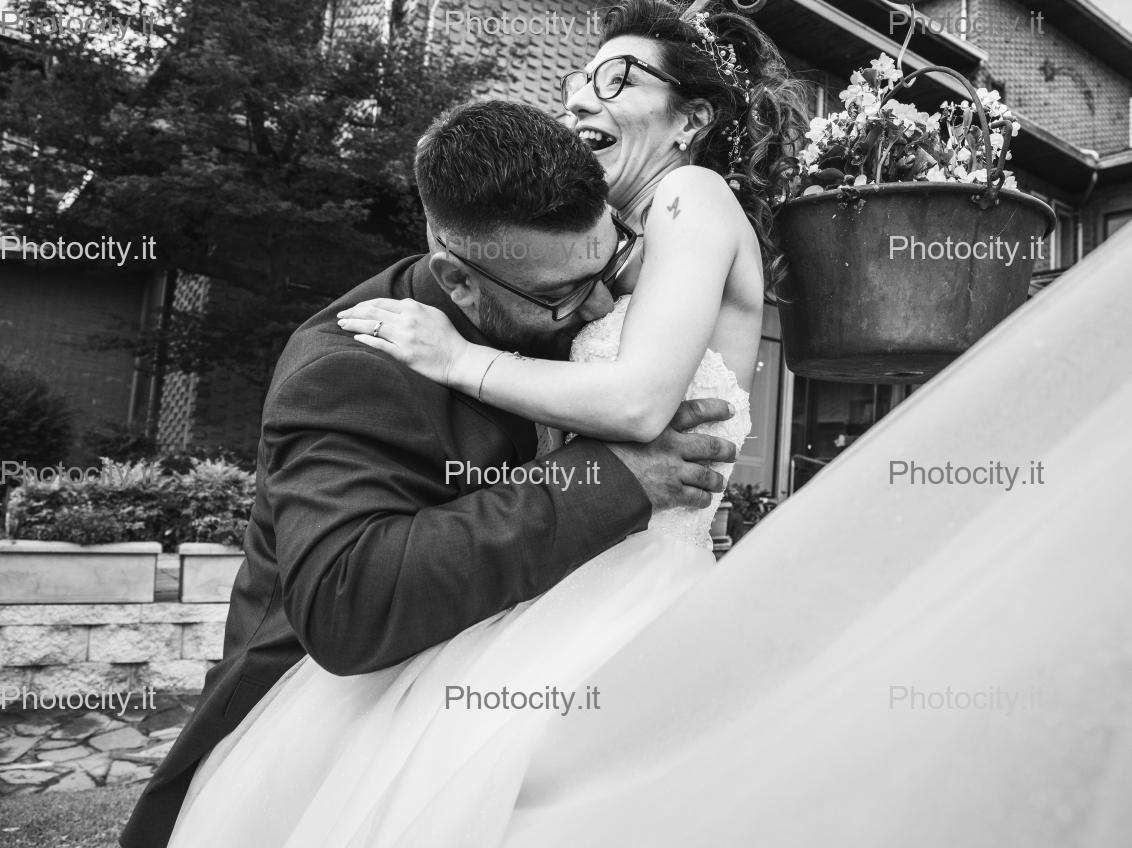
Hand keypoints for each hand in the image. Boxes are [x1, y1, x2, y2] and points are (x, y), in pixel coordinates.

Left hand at [338, 298, 470, 386]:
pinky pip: (380, 345)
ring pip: (372, 327)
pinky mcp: (404, 354)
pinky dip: (366, 340)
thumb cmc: (448, 338)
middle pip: (372, 313)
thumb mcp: (433, 314)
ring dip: (353, 325)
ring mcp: (404, 337)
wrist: (459, 359)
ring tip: (342, 325)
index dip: (363, 305)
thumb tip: (397, 306)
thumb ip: (414, 308)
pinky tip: (356, 338)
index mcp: (413, 308)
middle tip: (340, 316)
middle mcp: (406, 320)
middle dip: (353, 313)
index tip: (353, 309)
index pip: (381, 303)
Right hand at [605, 398, 736, 511]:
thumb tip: (622, 420)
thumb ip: (628, 424)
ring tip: (720, 482)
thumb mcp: (614, 428)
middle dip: (726, 450)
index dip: (716, 409)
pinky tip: (704, 499)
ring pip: (708, 475)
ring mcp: (674, 471)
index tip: (729, 410)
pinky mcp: (671, 494)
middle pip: (710, 446)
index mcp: (660, 425)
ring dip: (717, 480)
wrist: (597, 481)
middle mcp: (673, 446)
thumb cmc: (599, 452)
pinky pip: (696, 497)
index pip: (696, 411)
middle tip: (731, 452)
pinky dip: (703, 499)